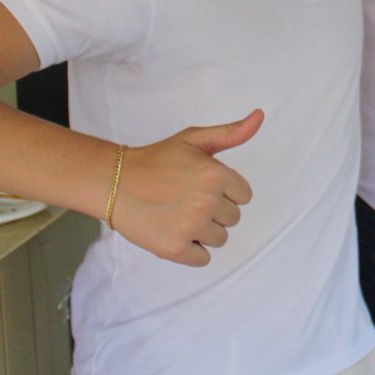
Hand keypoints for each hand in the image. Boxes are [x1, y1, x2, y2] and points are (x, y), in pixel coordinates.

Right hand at [112, 108, 263, 266]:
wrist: (114, 182)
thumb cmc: (157, 159)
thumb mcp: (194, 139)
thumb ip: (231, 133)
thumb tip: (260, 116)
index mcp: (217, 175)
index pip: (244, 196)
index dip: (225, 191)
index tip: (203, 186)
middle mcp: (207, 202)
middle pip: (233, 218)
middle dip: (215, 211)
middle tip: (187, 200)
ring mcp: (191, 227)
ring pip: (219, 239)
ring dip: (204, 231)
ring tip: (179, 214)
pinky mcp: (175, 249)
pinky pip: (203, 258)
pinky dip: (192, 250)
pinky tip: (175, 232)